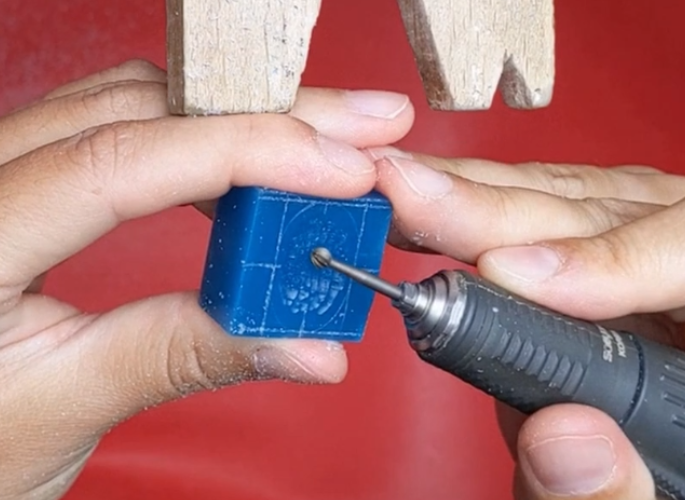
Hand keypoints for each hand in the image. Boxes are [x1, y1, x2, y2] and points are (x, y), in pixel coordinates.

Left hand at [0, 60, 413, 498]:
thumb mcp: (63, 403)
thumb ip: (184, 355)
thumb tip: (307, 343)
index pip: (121, 160)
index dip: (246, 153)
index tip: (341, 169)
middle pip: (143, 106)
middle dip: (269, 116)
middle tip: (366, 130)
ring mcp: (6, 165)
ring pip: (139, 102)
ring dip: (245, 118)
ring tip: (333, 141)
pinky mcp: (36, 175)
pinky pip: (127, 124)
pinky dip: (205, 135)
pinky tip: (258, 157)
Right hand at [369, 147, 684, 498]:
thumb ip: (629, 489)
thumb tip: (559, 437)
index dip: (612, 254)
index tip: (513, 276)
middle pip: (618, 207)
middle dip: (503, 208)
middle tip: (415, 199)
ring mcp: (663, 248)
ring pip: (574, 201)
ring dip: (481, 200)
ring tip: (407, 192)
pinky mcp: (606, 258)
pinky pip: (548, 222)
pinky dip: (482, 218)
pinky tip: (435, 209)